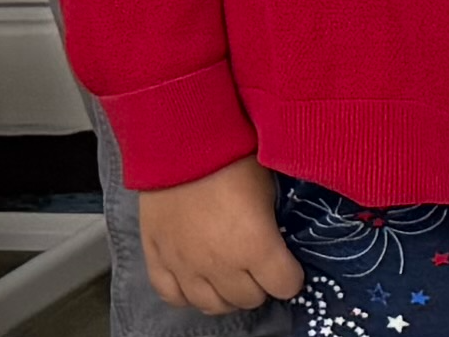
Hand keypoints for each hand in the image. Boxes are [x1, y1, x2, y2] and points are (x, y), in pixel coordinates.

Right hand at [133, 159, 303, 313]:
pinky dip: (188, 294)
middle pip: (249, 299)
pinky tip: (198, 281)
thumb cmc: (232, 157)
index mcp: (256, 247)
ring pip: (211, 305)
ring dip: (227, 294)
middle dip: (261, 286)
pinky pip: (172, 296)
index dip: (291, 276)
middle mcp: (220, 266)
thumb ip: (276, 222)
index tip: (288, 265)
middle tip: (260, 268)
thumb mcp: (270, 187)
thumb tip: (284, 237)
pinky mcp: (157, 259)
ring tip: (232, 276)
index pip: (285, 286)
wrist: (180, 143)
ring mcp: (185, 266)